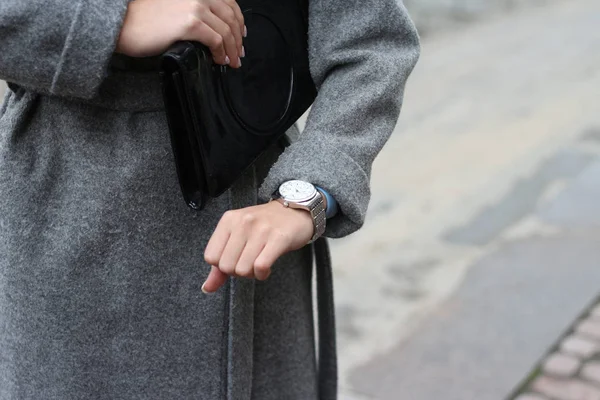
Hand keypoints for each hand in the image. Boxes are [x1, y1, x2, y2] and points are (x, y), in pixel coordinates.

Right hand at [116, 0, 244, 66]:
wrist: (125, 24)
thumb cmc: (146, 20)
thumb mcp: (177, 7)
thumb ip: (197, 11)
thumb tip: (218, 28)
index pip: (229, 3)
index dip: (239, 21)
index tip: (242, 36)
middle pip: (231, 18)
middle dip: (238, 39)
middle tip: (238, 55)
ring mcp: (195, 7)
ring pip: (226, 31)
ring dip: (232, 50)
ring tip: (231, 62)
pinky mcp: (190, 23)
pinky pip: (216, 40)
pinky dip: (221, 53)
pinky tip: (219, 60)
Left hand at [202, 202, 313, 292]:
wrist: (295, 211)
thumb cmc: (265, 225)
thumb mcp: (238, 237)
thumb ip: (220, 263)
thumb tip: (207, 288)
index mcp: (229, 220)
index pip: (211, 257)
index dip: (222, 266)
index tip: (236, 259)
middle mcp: (243, 222)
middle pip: (226, 266)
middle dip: (237, 272)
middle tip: (249, 263)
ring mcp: (261, 229)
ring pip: (242, 269)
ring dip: (251, 274)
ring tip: (259, 264)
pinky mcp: (278, 238)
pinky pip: (260, 266)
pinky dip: (262, 274)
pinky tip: (267, 267)